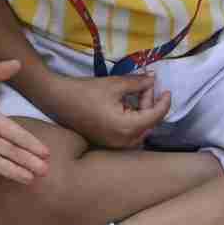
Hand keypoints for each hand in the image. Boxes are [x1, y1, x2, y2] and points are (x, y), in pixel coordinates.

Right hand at [45, 71, 169, 150]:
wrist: (58, 99)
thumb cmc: (86, 91)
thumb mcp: (117, 84)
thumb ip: (140, 83)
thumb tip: (153, 80)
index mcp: (127, 127)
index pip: (156, 115)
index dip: (164, 101)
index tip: (166, 90)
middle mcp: (123, 141)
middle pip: (149, 124)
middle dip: (150, 105)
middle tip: (144, 87)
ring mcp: (113, 144)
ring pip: (140, 131)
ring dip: (142, 114)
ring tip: (134, 96)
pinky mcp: (106, 142)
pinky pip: (128, 134)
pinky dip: (132, 121)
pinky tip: (125, 106)